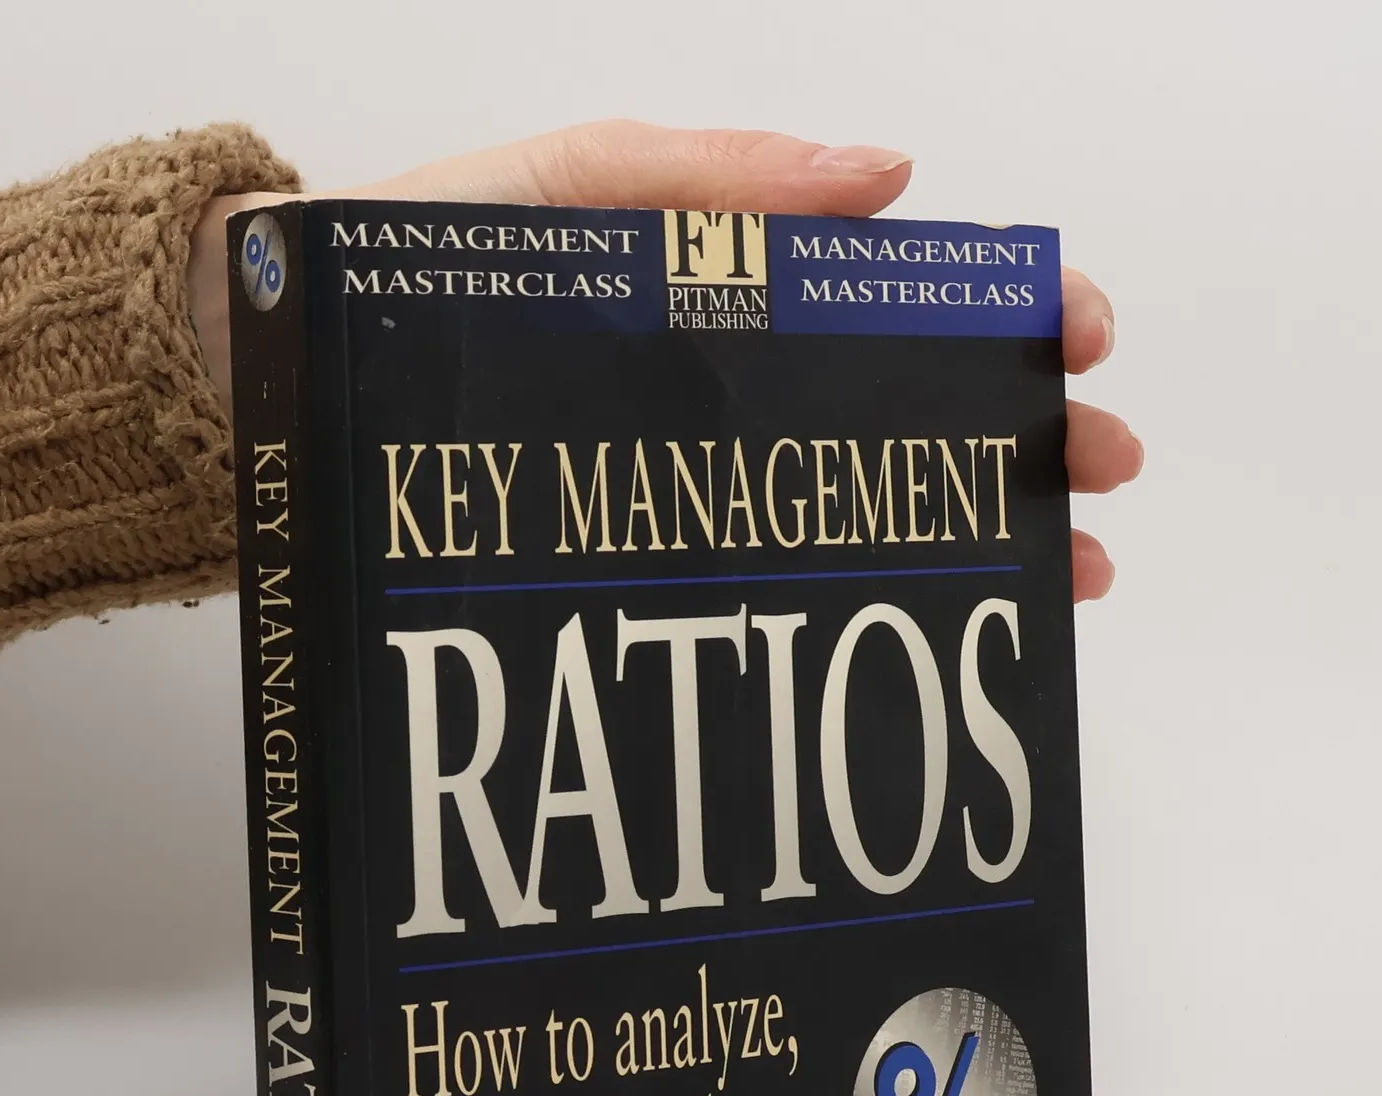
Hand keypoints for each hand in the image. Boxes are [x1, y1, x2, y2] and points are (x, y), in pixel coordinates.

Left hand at [190, 121, 1140, 601]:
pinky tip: (925, 635)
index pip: (895, 299)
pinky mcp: (634, 570)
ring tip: (1061, 576)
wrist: (279, 389)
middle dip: (1023, 440)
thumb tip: (886, 174)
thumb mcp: (558, 191)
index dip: (1000, 314)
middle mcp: (720, 399)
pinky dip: (861, 610)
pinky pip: (766, 588)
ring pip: (859, 514)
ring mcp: (684, 490)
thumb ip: (709, 176)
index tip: (1084, 339)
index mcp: (720, 294)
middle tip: (1103, 476)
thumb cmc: (406, 276)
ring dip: (973, 538)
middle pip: (906, 415)